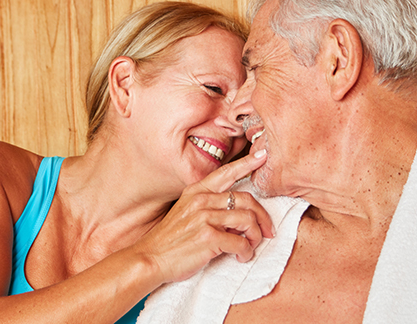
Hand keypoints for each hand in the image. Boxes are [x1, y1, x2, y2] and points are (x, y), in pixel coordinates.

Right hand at [131, 150, 273, 282]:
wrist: (150, 259)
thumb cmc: (170, 240)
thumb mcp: (186, 214)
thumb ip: (209, 208)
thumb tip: (238, 217)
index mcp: (196, 192)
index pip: (226, 173)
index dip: (247, 164)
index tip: (263, 157)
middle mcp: (201, 200)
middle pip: (247, 199)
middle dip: (262, 217)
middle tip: (267, 230)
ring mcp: (204, 218)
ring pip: (248, 220)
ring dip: (255, 237)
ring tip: (250, 246)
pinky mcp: (208, 237)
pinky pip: (241, 242)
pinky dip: (246, 252)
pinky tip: (240, 256)